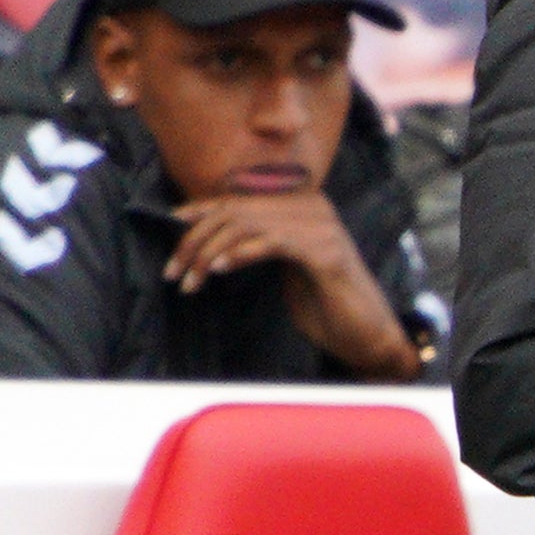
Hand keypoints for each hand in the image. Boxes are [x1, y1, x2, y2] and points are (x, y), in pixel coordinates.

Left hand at [165, 186, 426, 377]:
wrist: (365, 335)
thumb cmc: (324, 305)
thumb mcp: (285, 267)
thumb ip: (260, 243)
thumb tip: (211, 236)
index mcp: (303, 205)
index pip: (239, 199)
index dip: (200, 208)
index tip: (169, 224)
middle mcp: (314, 207)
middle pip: (236, 211)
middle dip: (196, 241)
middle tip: (174, 271)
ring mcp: (323, 227)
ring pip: (246, 225)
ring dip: (209, 254)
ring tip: (191, 281)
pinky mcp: (326, 252)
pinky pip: (272, 243)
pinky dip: (240, 254)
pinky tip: (220, 270)